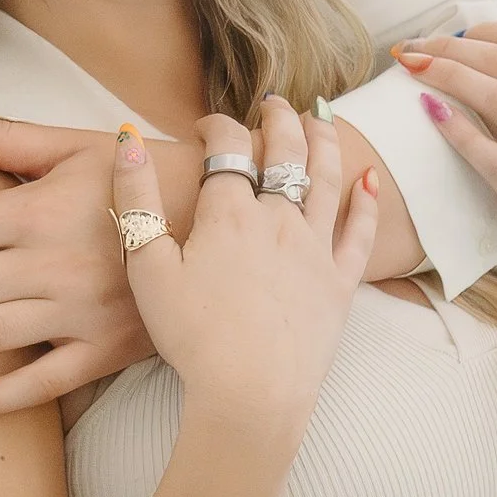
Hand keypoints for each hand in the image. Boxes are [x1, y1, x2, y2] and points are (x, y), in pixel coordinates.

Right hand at [118, 100, 372, 445]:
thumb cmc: (192, 335)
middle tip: (272, 103)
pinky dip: (366, 201)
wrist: (251, 393)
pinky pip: (360, 232)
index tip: (205, 125)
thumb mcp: (146, 266)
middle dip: (277, 119)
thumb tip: (127, 139)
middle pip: (285, 150)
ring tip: (319, 119)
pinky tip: (370, 180)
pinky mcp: (341, 282)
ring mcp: (316, 249)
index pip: (226, 147)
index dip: (215, 126)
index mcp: (229, 212)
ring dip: (324, 141)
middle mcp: (279, 218)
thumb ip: (135, 197)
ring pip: (328, 178)